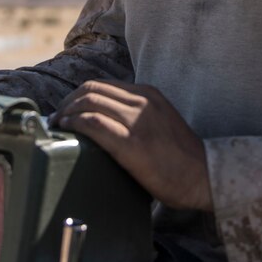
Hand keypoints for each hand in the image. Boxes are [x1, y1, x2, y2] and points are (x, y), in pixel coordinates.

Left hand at [51, 80, 212, 211]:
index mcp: (148, 94)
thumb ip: (137, 116)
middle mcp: (142, 101)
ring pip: (89, 102)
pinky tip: (67, 131)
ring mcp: (137, 120)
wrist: (204, 175)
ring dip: (66, 112)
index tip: (66, 111)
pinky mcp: (132, 143)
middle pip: (91, 89)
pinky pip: (95, 123)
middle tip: (56, 119)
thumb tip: (104, 124)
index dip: (77, 96)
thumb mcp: (160, 121)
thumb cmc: (180, 158)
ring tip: (57, 126)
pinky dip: (75, 124)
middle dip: (67, 102)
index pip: (102, 85)